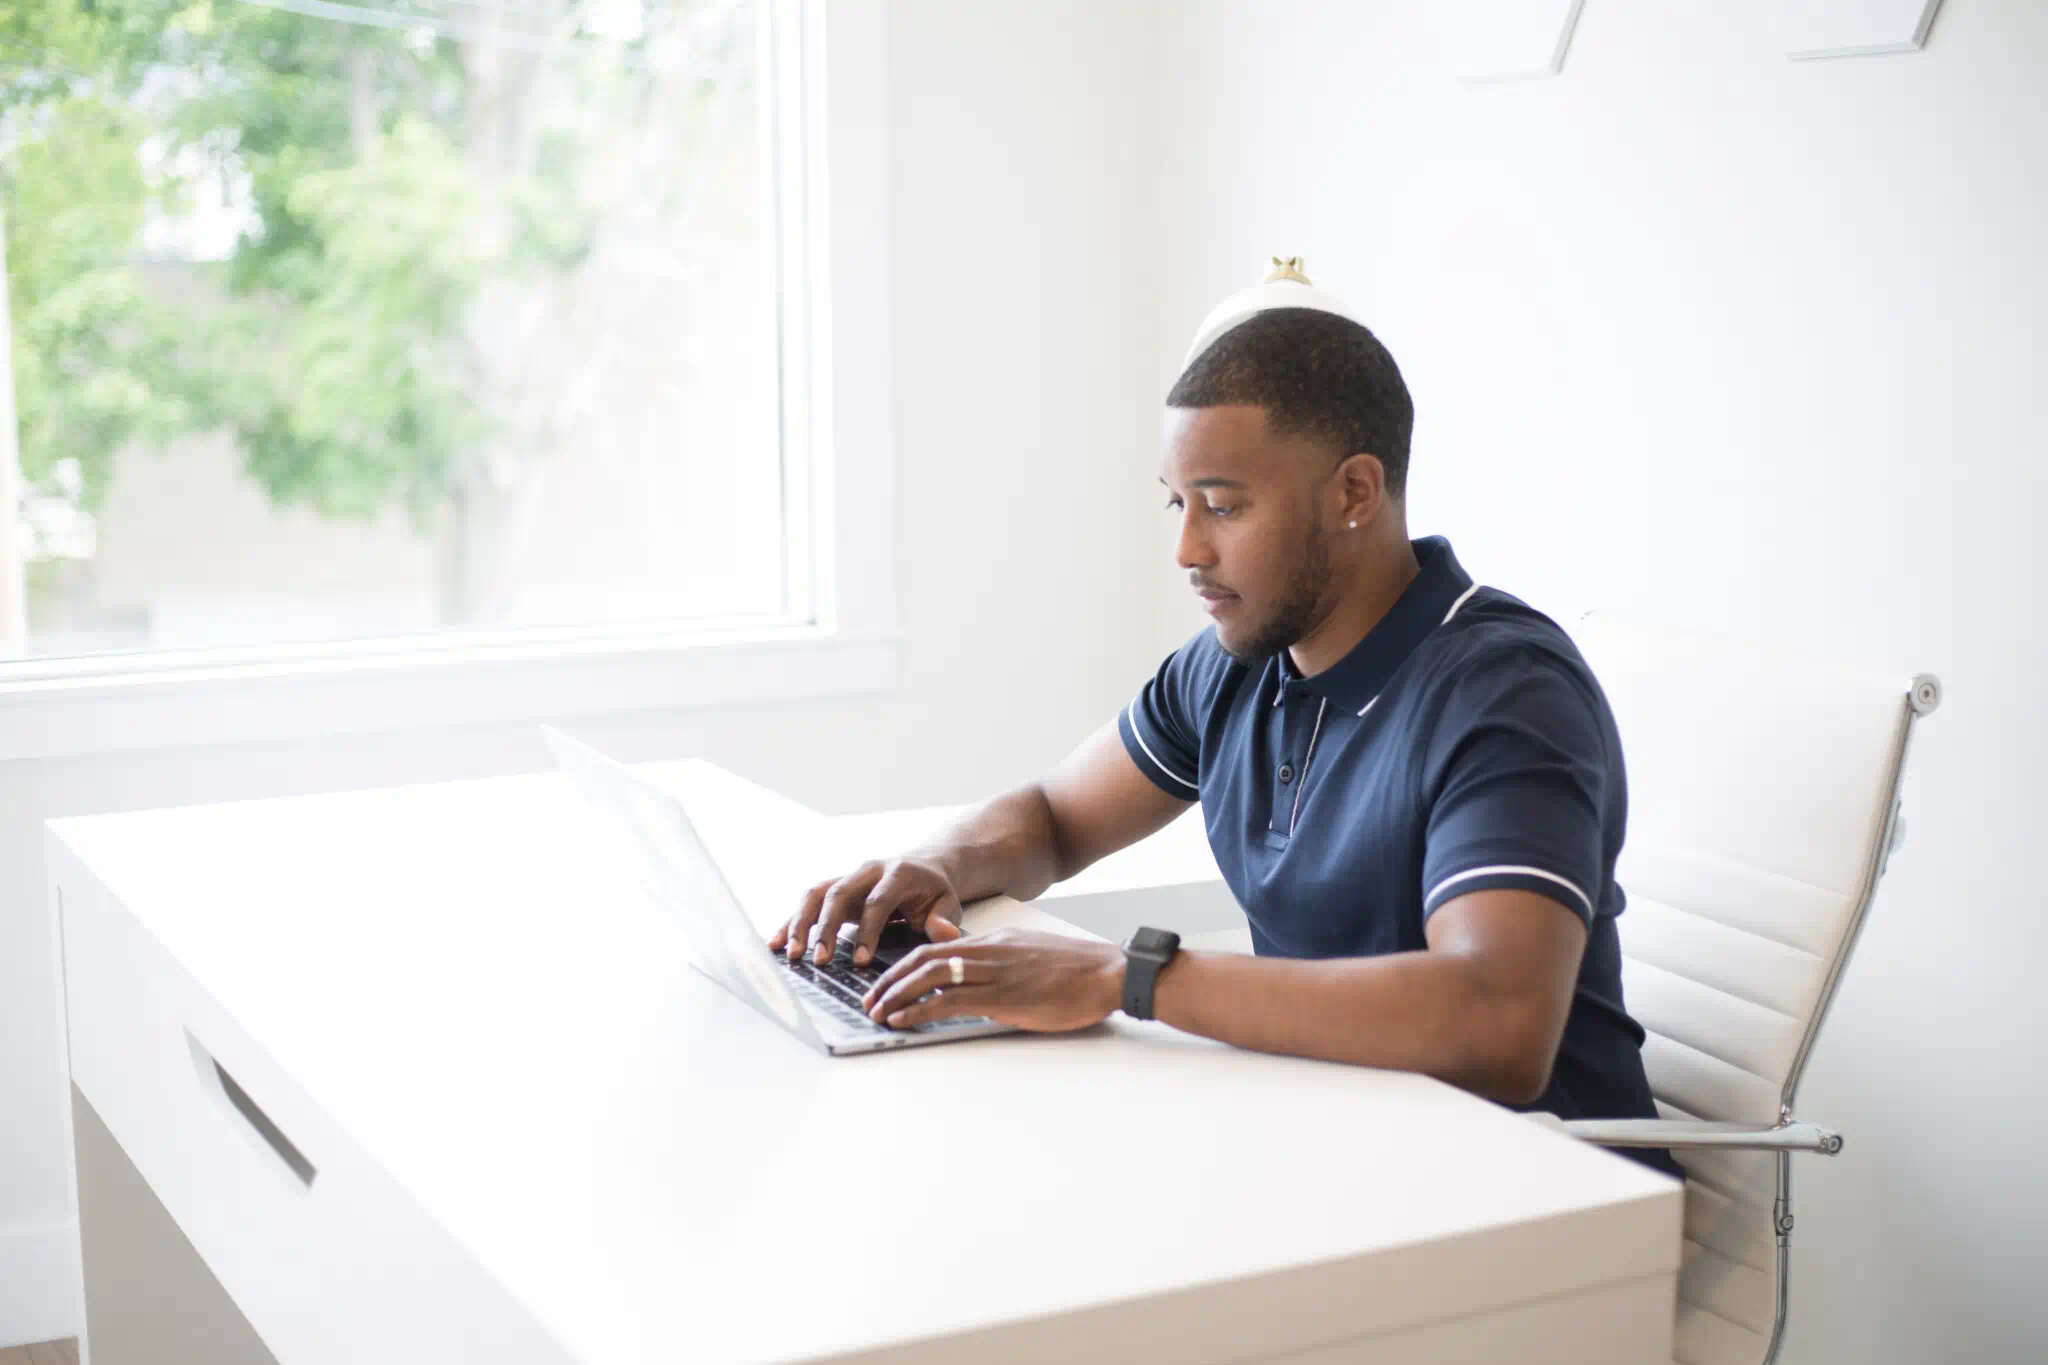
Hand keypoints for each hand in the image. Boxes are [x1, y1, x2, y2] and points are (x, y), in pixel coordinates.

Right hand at [768, 856, 965, 965]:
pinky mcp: (834, 889)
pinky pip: (808, 902)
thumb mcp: (949, 903)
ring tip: (791, 954)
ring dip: (801, 923)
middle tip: (819, 960)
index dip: (868, 930)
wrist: (923, 866)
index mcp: (898, 873)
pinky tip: (776, 944)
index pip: (877, 901)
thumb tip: (944, 934)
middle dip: (826, 928)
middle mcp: (867, 871)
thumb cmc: (934, 891)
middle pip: (838, 893)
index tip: (861, 960)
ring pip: (816, 894)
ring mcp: (847, 877)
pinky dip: (791, 922)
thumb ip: (945, 920)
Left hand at [860, 928, 1124, 1031]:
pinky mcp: (1002, 997)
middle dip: (890, 980)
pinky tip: (904, 1020)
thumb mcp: (1030, 957)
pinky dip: (919, 1009)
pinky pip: (949, 1000)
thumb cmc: (1076, 970)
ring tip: (877, 1011)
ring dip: (897, 995)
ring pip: (930, 977)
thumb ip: (1001, 964)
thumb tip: (979, 982)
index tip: (887, 981)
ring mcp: (993, 973)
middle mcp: (987, 952)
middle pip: (923, 959)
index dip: (905, 965)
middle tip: (870, 999)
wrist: (1108, 972)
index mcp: (993, 941)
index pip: (936, 948)